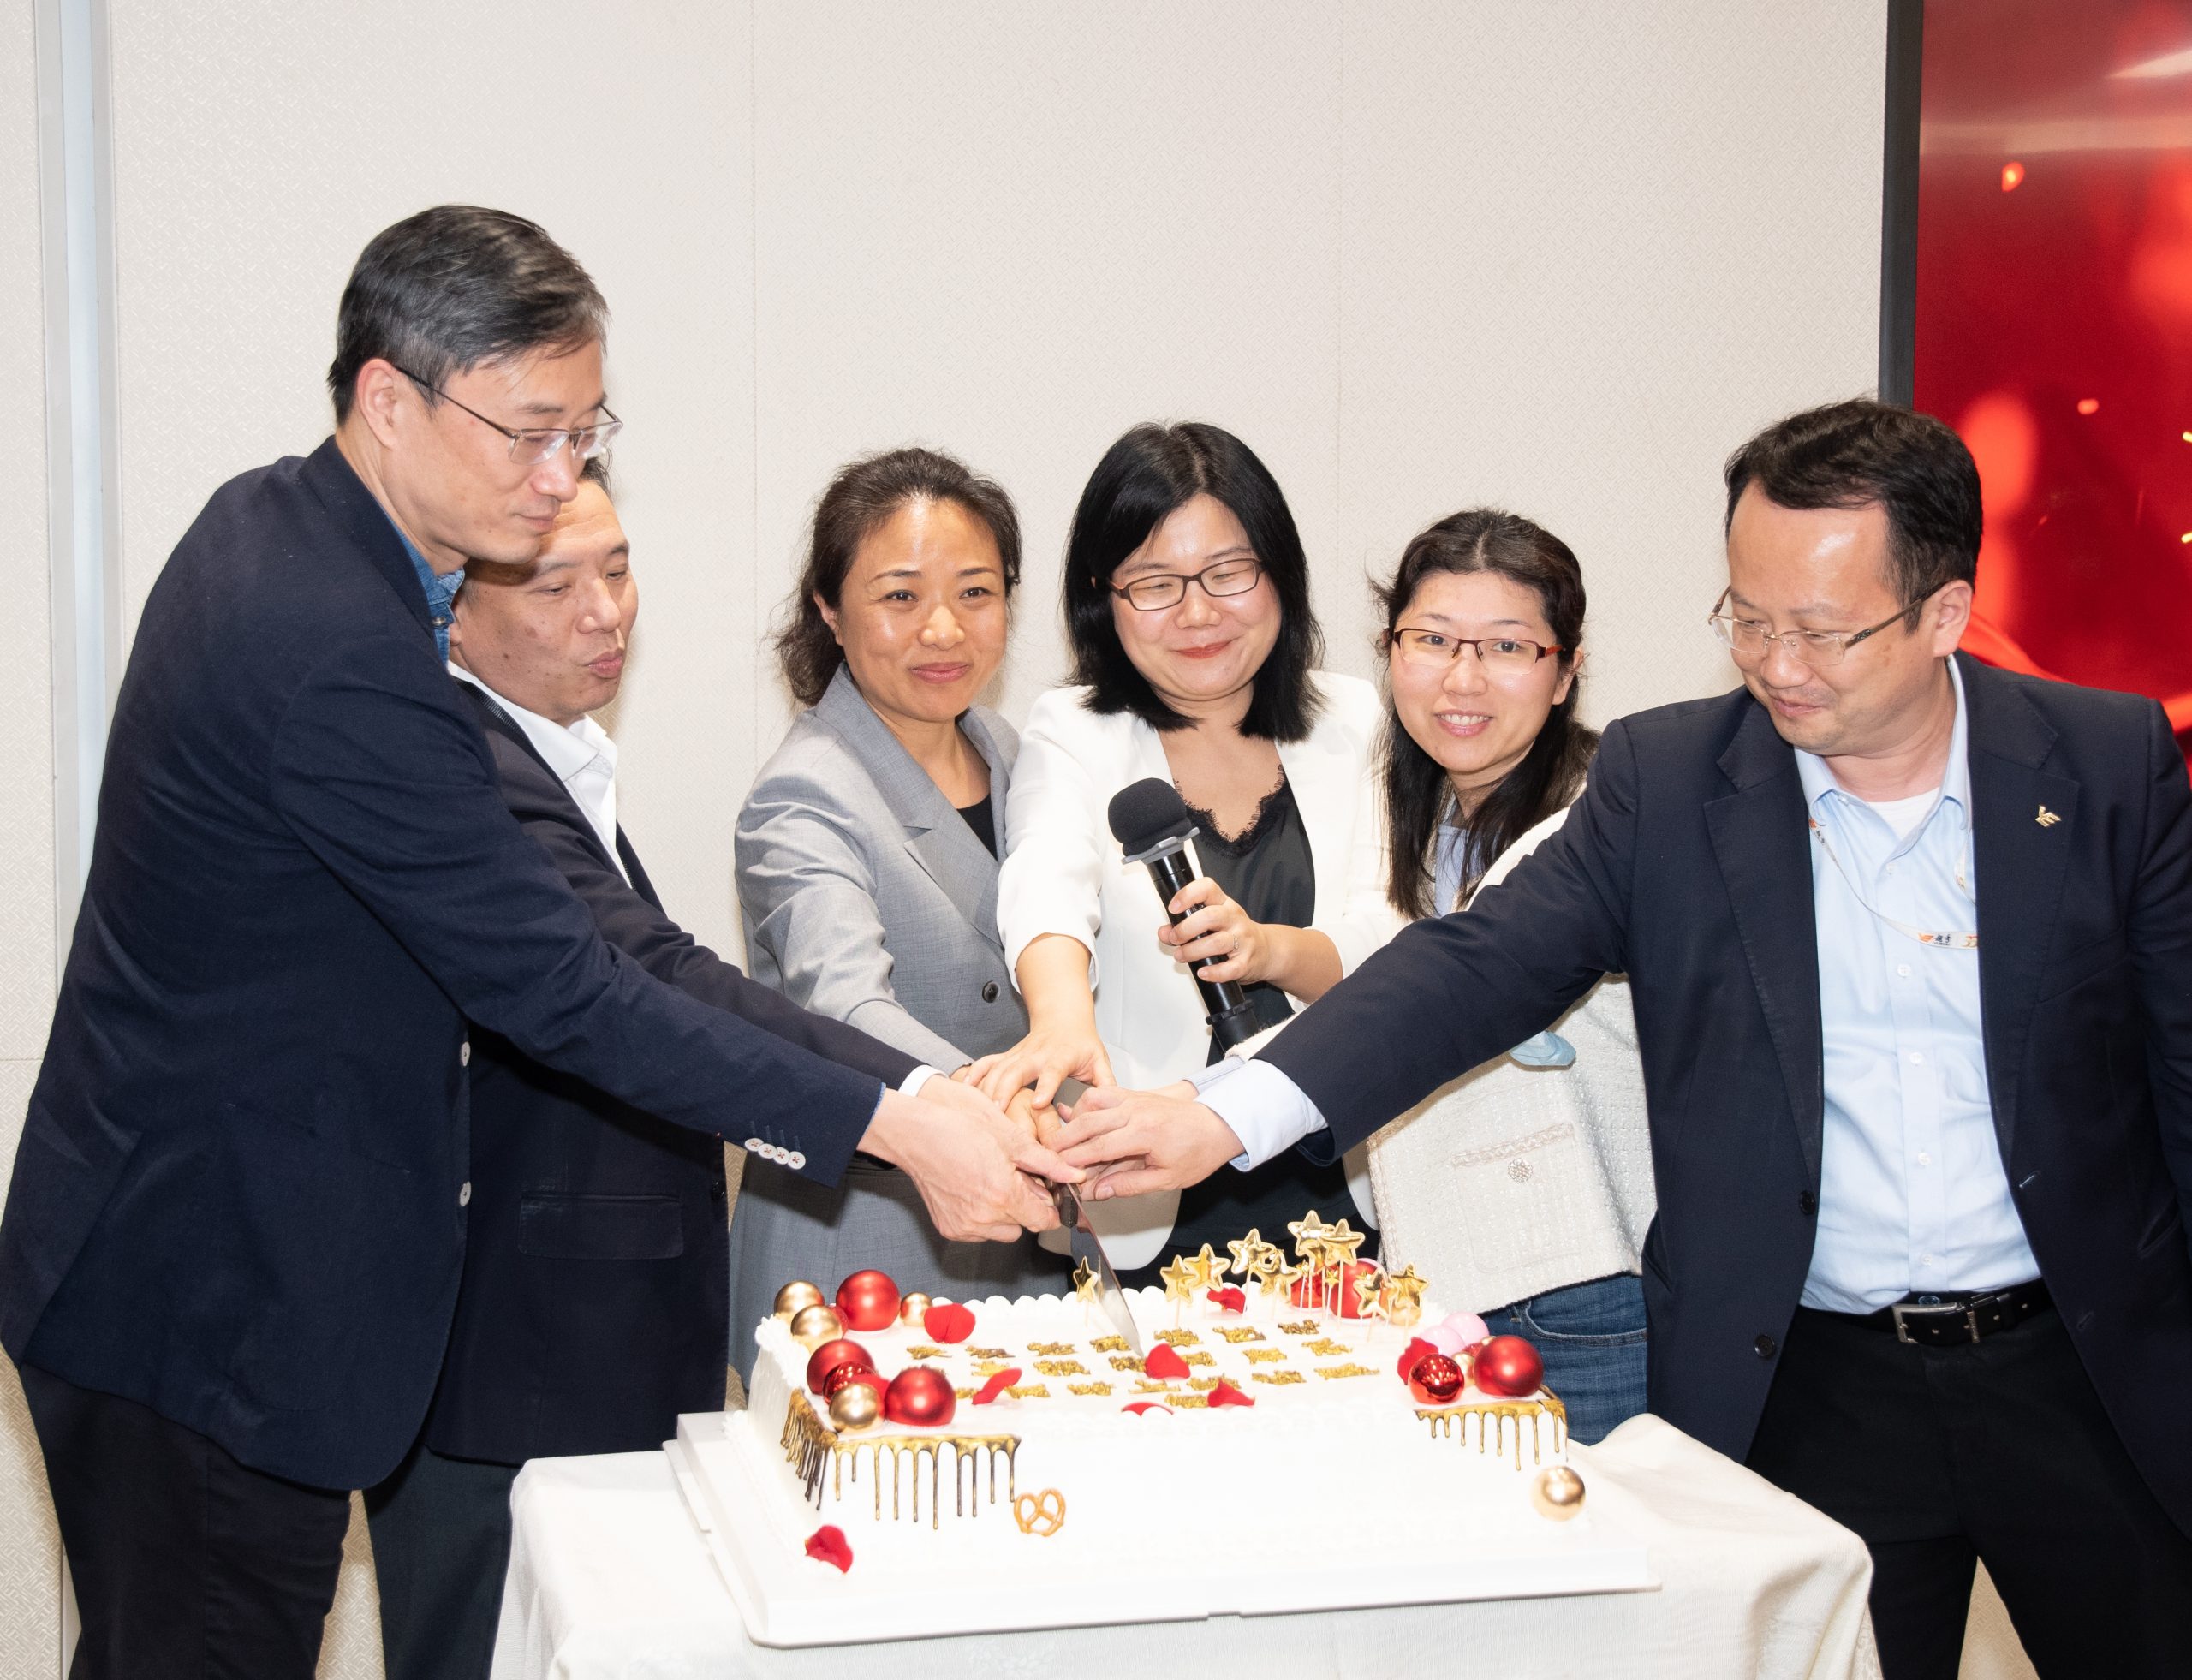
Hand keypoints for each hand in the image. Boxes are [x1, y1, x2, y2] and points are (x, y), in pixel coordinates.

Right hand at [859, 1086, 1077, 1241]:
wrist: (914, 1134)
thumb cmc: (957, 1129)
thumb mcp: (1010, 1139)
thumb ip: (1047, 1162)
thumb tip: (1075, 1174)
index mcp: (1003, 1196)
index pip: (1045, 1220)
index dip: (1052, 1207)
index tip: (1050, 1195)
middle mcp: (984, 1218)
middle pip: (1024, 1225)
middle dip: (1027, 1205)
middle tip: (1016, 1177)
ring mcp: (964, 1227)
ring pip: (1002, 1230)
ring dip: (1005, 1212)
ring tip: (993, 1180)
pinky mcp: (949, 1229)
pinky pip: (979, 1231)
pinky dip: (983, 1216)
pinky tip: (975, 1188)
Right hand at [966, 1026, 1113, 1109]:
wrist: (1064, 1017)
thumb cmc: (1082, 1044)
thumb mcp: (1100, 1061)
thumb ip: (1107, 1085)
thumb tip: (1112, 1109)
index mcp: (1060, 1057)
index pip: (1053, 1072)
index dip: (1046, 1086)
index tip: (1037, 1103)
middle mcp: (1036, 1055)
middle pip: (1016, 1071)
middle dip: (1004, 1090)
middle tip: (996, 1113)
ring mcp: (1018, 1054)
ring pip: (997, 1069)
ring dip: (986, 1088)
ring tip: (978, 1111)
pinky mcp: (1006, 1056)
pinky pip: (986, 1064)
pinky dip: (973, 1075)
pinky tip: (963, 1090)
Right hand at [1046, 1083, 1245, 1200]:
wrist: (1218, 1125)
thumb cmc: (1197, 1152)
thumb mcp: (1166, 1179)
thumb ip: (1129, 1184)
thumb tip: (1098, 1192)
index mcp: (1145, 1134)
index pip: (1100, 1147)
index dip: (1076, 1160)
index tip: (1059, 1170)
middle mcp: (1136, 1111)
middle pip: (1089, 1123)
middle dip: (1065, 1140)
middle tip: (1048, 1155)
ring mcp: (1135, 1099)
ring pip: (1092, 1103)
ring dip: (1074, 1120)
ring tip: (1061, 1139)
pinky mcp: (1135, 1094)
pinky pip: (1104, 1093)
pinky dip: (1087, 1104)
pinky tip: (1078, 1117)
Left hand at [1158, 876, 1271, 986]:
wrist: (1267, 951)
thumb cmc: (1235, 934)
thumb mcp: (1212, 923)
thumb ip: (1184, 926)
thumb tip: (1164, 932)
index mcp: (1224, 904)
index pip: (1208, 888)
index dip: (1188, 895)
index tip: (1174, 908)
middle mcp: (1234, 918)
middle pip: (1210, 916)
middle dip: (1186, 928)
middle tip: (1174, 938)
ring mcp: (1243, 940)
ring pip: (1218, 942)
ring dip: (1193, 951)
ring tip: (1181, 955)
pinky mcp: (1246, 962)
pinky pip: (1230, 968)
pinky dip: (1214, 972)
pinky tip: (1203, 972)